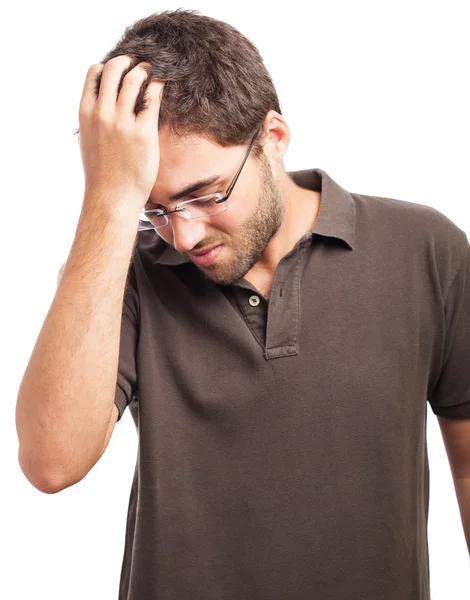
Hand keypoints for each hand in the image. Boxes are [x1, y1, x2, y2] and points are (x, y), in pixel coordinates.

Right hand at [78, 55, 164, 213]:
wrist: (112, 198)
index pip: (94, 72)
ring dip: (146, 70)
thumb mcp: (88, 140)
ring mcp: (122, 122)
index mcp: (85, 113)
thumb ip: (94, 118)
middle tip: (140, 64)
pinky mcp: (143, 133)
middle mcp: (102, 113)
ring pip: (134, 78)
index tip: (121, 70)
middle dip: (128, 61)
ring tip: (154, 73)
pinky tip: (164, 86)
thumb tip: (103, 103)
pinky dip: (159, 86)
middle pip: (114, 69)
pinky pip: (153, 98)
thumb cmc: (102, 174)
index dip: (109, 66)